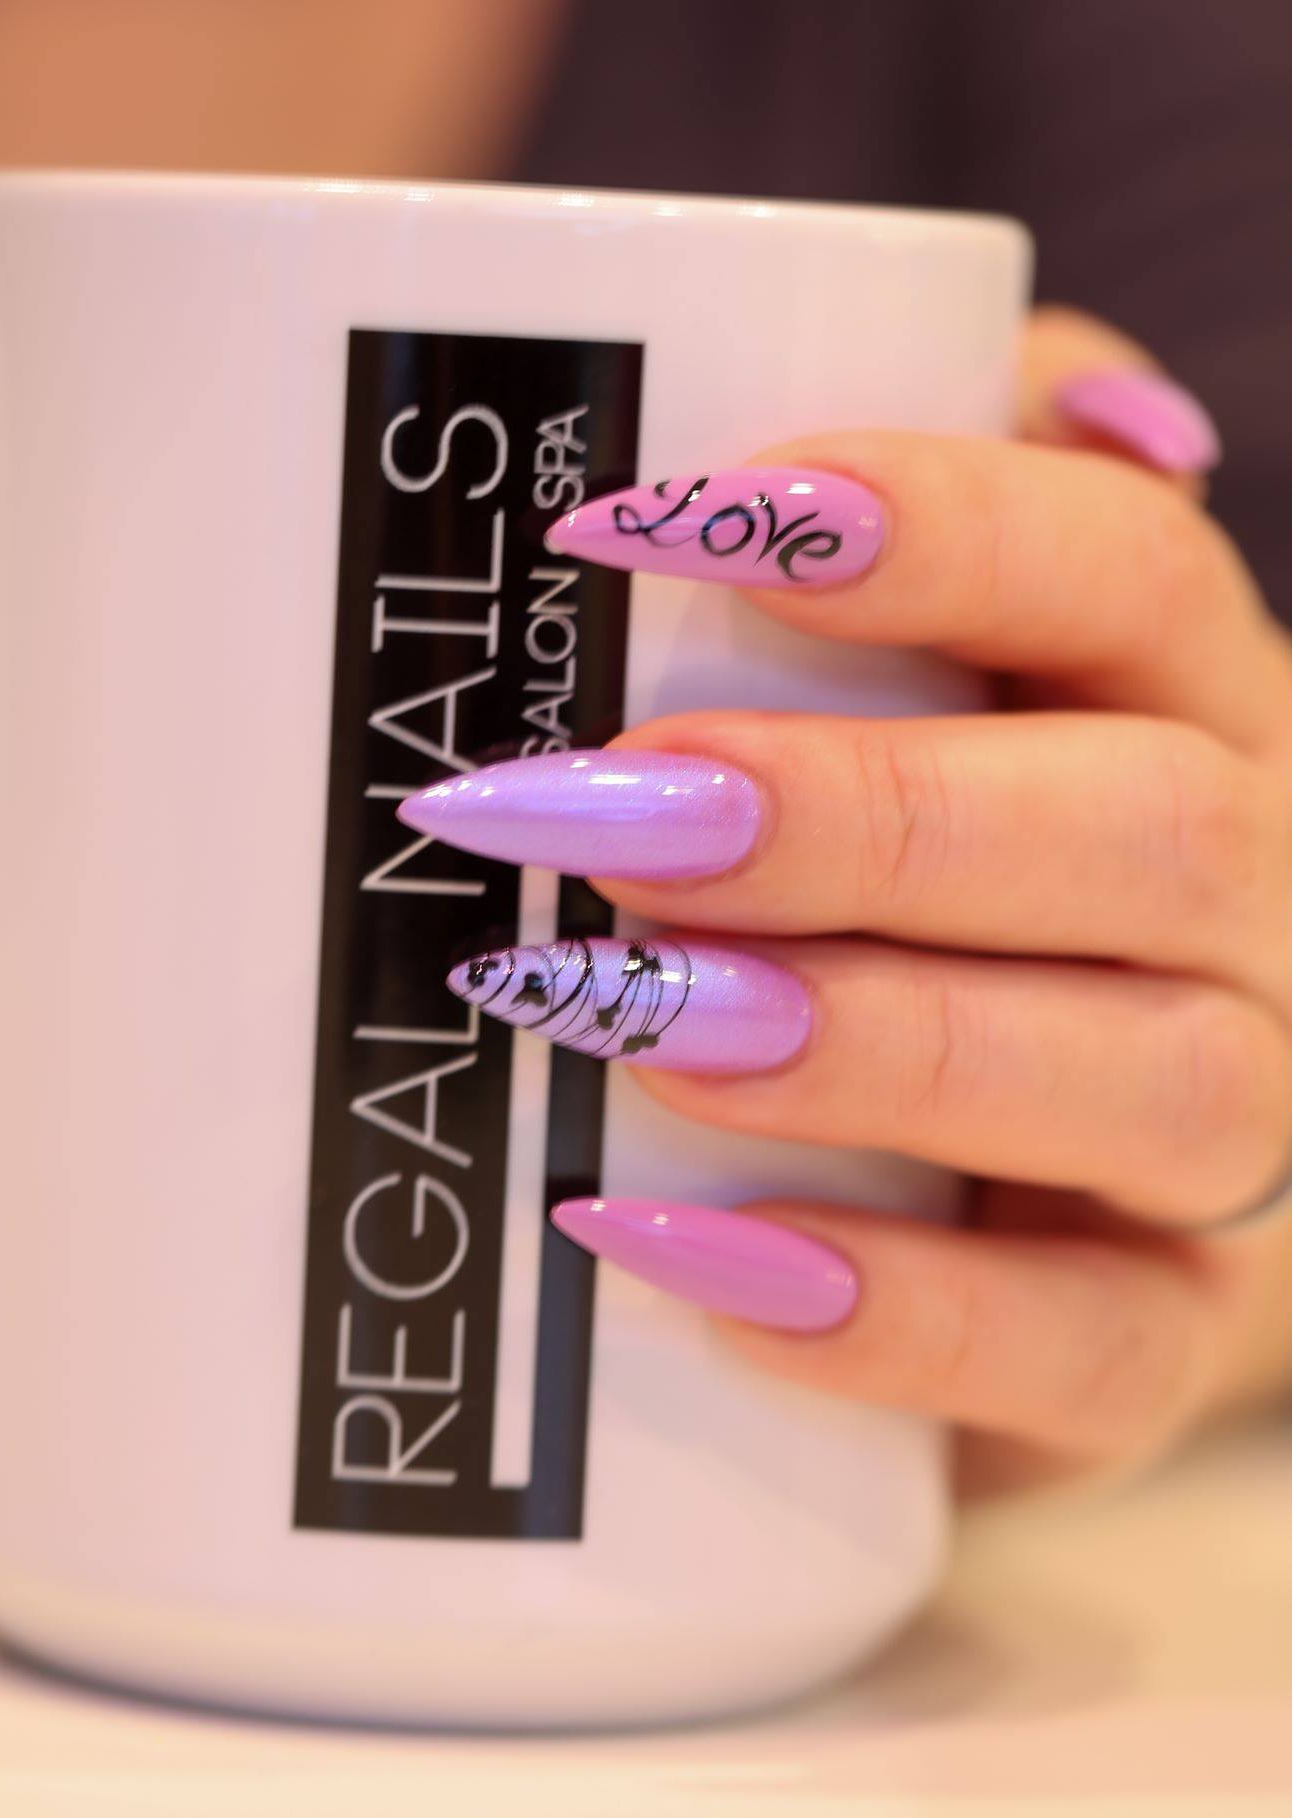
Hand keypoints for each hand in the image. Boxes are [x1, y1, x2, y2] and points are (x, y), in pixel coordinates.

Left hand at [407, 308, 1291, 1494]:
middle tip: (621, 823)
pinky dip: (905, 1316)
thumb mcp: (906, 701)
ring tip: (646, 1026)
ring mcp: (1231, 1132)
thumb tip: (691, 441)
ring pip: (1162, 1081)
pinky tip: (703, 1263)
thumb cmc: (936, 883)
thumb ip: (846, 561)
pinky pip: (1101, 1344)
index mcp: (1181, 706)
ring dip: (892, 1049)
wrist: (1043, 1185)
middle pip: (1156, 828)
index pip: (1129, 570)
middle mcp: (1247, 907)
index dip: (935, 529)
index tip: (668, 525)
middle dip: (881, 818)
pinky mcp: (1167, 1327)